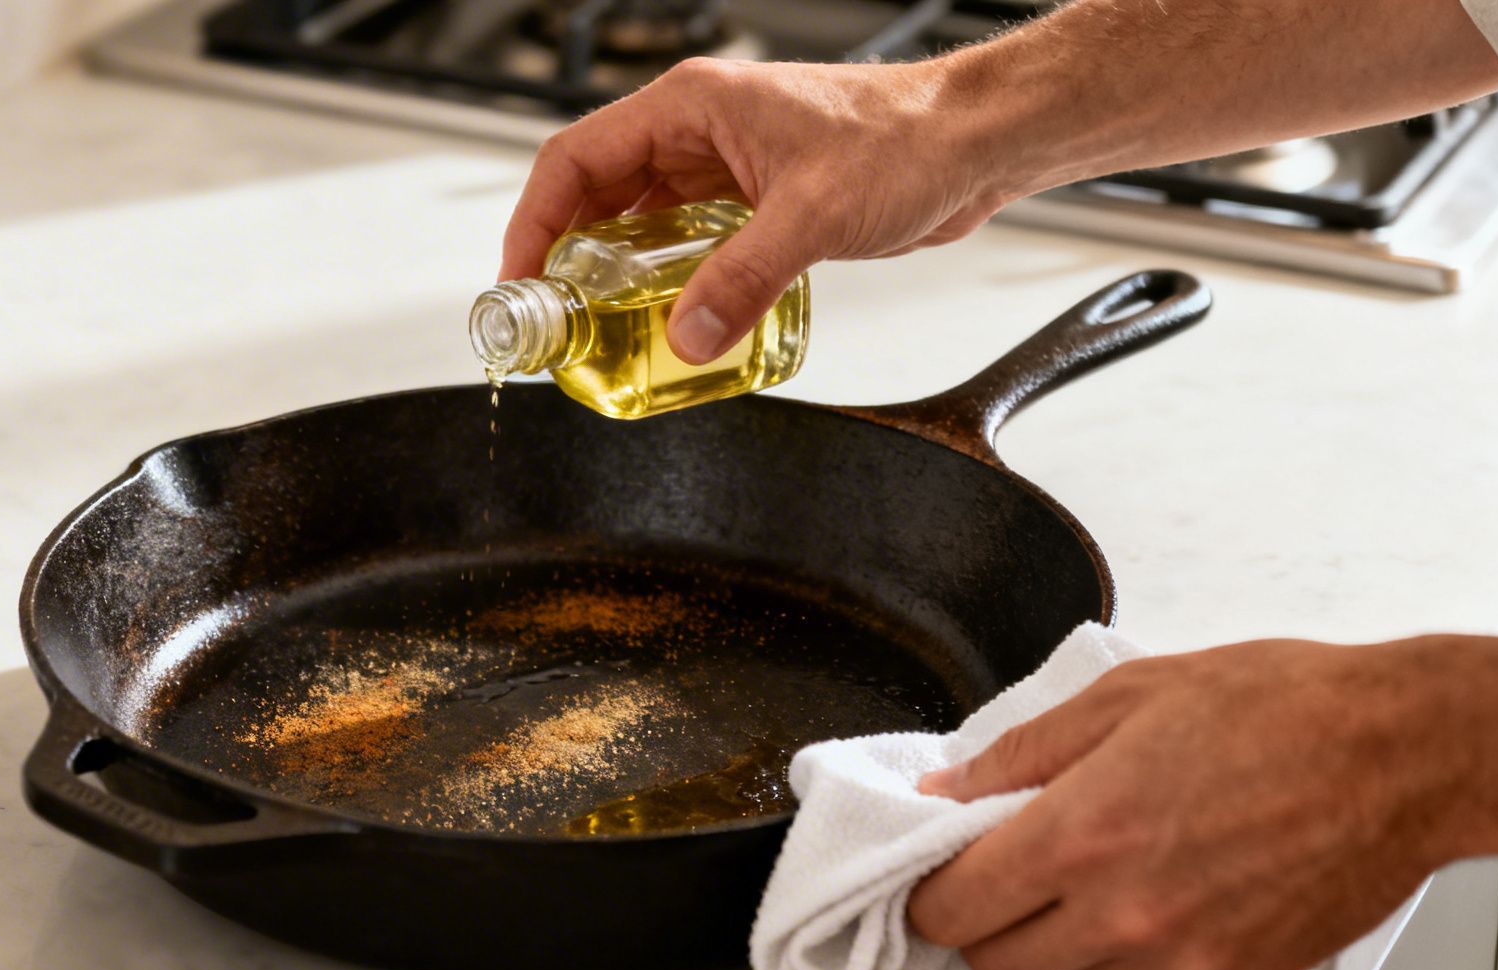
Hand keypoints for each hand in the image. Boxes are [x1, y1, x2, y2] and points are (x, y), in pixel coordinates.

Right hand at [499, 59, 1008, 364]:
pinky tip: (667, 319)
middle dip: (567, 257)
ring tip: (600, 328)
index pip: (575, 159)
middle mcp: (698, 131)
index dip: (534, 222)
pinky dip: (666, 280)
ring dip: (616, 273)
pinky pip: (685, 241)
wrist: (974, 144)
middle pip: (597, 193)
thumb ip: (745, 277)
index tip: (522, 281)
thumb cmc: (907, 139)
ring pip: (639, 221)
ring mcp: (725, 166)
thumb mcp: (814, 213)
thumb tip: (688, 336)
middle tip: (555, 320)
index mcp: (691, 106)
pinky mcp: (754, 201)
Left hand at [905, 636, 1497, 969]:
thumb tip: (947, 786)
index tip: (932, 876)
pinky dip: (1141, 945)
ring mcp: (1184, 954)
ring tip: (1098, 872)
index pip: (954, 909)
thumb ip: (1019, 752)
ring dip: (1061, 940)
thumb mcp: (1124, 695)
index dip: (929, 896)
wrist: (1404, 751)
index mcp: (1081, 834)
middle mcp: (1126, 910)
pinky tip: (1171, 883)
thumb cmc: (1279, 708)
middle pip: (999, 964)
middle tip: (1004, 877)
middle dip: (985, 925)